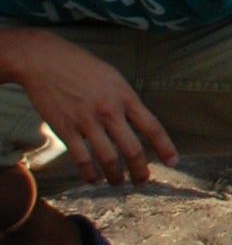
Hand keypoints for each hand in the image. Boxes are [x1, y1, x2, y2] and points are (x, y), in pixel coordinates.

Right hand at [0, 29, 173, 183]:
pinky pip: (81, 158)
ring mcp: (86, 122)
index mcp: (125, 97)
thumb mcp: (113, 78)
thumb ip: (126, 100)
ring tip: (118, 183)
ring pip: (108, 158)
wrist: (45, 61)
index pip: (152, 127)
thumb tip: (138, 122)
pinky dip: (90, 173)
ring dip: (115, 176)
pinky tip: (95, 180)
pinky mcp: (65, 129)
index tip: (173, 161)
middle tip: (143, 181)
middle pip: (132, 149)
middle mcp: (109, 111)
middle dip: (140, 170)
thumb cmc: (82, 67)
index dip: (165, 147)